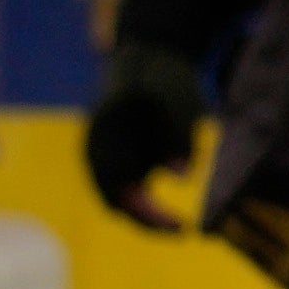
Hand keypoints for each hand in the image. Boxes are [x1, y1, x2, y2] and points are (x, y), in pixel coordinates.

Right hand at [84, 47, 207, 222]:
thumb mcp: (176, 96)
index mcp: (103, 139)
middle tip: (182, 231)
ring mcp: (116, 157)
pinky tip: (178, 217)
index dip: (143, 213)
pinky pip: (137, 193)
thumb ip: (179, 135)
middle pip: (117, 202)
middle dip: (146, 221)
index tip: (177, 225)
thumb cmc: (162, 75)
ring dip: (149, 218)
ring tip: (181, 227)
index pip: (114, 188)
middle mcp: (103, 153)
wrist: (152, 57)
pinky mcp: (133, 160)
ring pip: (125, 201)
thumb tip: (185, 179)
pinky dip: (153, 208)